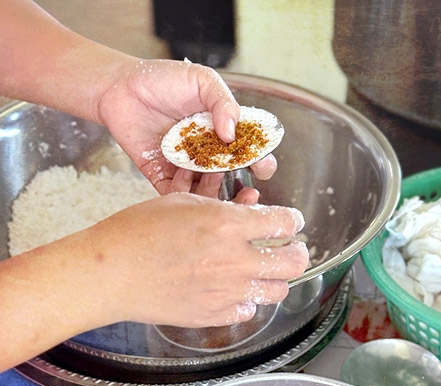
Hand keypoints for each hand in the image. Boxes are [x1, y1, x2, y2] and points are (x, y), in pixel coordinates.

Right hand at [76, 193, 308, 326]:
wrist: (108, 273)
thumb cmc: (137, 231)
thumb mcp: (183, 203)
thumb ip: (224, 208)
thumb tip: (253, 209)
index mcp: (227, 225)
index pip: (284, 223)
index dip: (293, 222)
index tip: (292, 223)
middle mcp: (234, 260)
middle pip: (294, 263)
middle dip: (298, 254)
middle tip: (293, 250)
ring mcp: (227, 291)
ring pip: (278, 291)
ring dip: (275, 279)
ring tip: (264, 272)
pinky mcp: (215, 315)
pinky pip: (248, 309)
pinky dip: (246, 300)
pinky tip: (234, 290)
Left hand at [94, 59, 277, 195]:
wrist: (120, 86)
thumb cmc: (162, 79)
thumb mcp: (202, 80)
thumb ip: (224, 103)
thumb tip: (233, 135)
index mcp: (225, 131)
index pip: (251, 152)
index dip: (261, 161)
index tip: (261, 163)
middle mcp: (210, 152)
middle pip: (235, 178)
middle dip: (246, 187)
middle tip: (248, 188)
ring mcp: (188, 166)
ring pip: (209, 191)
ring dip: (216, 191)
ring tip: (212, 176)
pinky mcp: (163, 175)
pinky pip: (177, 194)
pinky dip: (184, 192)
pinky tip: (184, 176)